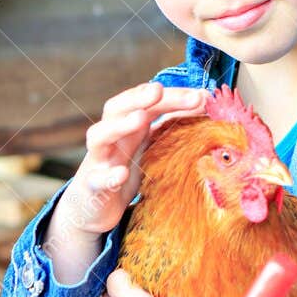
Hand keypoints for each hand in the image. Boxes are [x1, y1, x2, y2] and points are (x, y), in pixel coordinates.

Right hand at [57, 82, 207, 237]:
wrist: (95, 206)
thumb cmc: (128, 169)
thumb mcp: (152, 146)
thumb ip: (173, 125)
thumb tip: (205, 102)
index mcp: (129, 126)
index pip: (146, 102)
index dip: (171, 96)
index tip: (200, 96)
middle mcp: (111, 137)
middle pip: (117, 108)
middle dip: (138, 97)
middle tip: (158, 89)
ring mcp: (99, 160)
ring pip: (100, 136)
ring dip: (119, 125)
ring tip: (139, 119)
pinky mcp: (92, 187)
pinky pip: (97, 179)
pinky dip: (107, 176)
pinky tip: (121, 174)